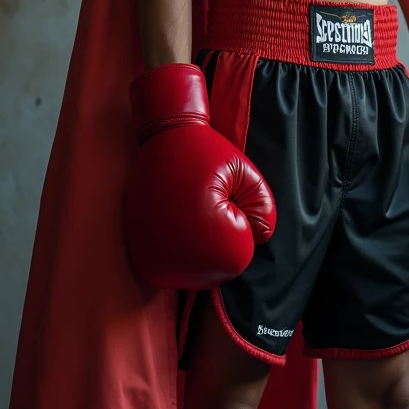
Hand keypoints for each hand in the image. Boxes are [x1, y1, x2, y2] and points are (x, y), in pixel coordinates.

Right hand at [124, 63, 275, 288]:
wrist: (162, 137)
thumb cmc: (209, 154)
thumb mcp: (249, 176)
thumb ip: (264, 211)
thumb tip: (257, 241)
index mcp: (215, 246)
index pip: (243, 253)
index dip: (236, 219)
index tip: (218, 194)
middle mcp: (183, 266)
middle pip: (219, 267)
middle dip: (218, 236)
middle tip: (200, 201)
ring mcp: (159, 267)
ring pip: (197, 271)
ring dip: (197, 246)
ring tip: (186, 211)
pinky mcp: (144, 264)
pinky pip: (174, 270)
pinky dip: (177, 250)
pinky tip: (173, 222)